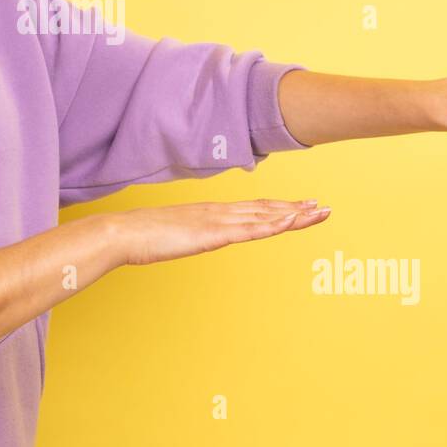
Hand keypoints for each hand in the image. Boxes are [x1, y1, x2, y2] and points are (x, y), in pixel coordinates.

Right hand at [101, 198, 331, 266]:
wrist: (124, 233)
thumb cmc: (141, 237)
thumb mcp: (172, 236)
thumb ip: (186, 235)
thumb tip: (190, 239)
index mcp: (210, 213)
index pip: (252, 210)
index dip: (278, 207)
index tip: (300, 206)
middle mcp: (219, 212)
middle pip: (266, 210)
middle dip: (296, 208)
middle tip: (323, 207)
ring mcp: (218, 222)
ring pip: (266, 217)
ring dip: (295, 214)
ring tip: (320, 212)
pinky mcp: (214, 234)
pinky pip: (253, 230)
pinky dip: (276, 225)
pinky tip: (294, 220)